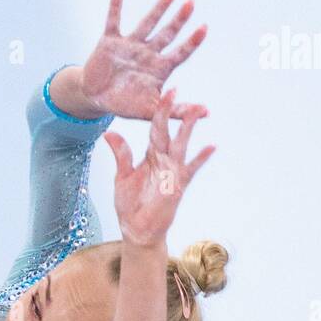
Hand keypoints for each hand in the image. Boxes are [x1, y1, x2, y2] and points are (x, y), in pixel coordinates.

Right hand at [79, 0, 206, 121]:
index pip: (180, 53)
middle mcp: (147, 53)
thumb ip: (177, 110)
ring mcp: (130, 45)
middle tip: (191, 3)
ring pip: (147, 23)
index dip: (192, 42)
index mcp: (158, 68)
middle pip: (167, 34)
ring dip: (159, 8)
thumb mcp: (151, 111)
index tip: (204, 28)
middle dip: (179, 20)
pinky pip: (114, 19)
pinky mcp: (110, 41)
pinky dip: (116, 4)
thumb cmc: (124, 105)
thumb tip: (206, 112)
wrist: (96, 98)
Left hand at [103, 90, 214, 246]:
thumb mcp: (122, 177)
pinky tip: (211, 146)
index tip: (163, 92)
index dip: (159, 111)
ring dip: (188, 128)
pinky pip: (191, 169)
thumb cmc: (130, 205)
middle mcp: (163, 159)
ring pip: (181, 144)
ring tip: (197, 111)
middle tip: (177, 91)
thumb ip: (121, 154)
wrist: (137, 229)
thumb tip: (109, 132)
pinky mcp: (178, 185)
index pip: (155, 128)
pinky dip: (201, 158)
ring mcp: (172, 171)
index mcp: (150, 154)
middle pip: (170, 131)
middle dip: (173, 112)